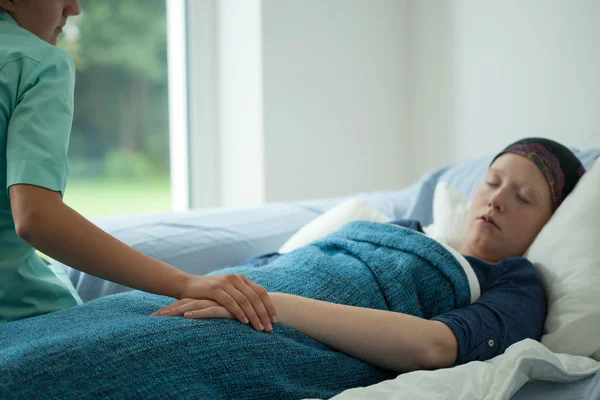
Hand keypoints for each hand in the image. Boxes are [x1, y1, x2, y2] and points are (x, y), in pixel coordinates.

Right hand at [150, 274, 275, 331]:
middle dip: (264, 313)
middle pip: (256, 297)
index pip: (261, 292)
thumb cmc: (209, 293)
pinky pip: (231, 302)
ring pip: (245, 300)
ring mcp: (226, 283)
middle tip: (270, 328)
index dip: (269, 306)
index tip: (275, 320)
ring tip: (260, 328)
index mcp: (242, 279)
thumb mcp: (228, 291)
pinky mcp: (215, 289)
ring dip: (254, 315)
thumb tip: (258, 310)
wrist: (187, 286)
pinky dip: (239, 312)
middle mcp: (236, 279)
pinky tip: (244, 322)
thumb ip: (241, 296)